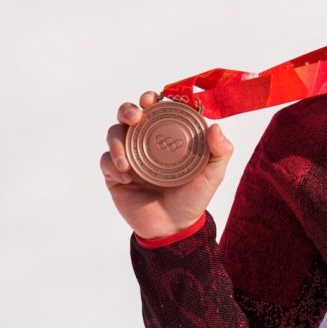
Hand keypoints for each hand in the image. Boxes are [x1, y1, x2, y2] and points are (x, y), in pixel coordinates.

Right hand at [99, 91, 233, 238]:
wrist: (173, 228)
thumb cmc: (193, 199)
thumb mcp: (212, 175)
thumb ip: (221, 152)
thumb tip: (215, 127)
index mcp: (168, 136)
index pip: (157, 109)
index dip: (152, 98)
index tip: (153, 99)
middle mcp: (146, 142)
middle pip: (129, 114)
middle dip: (128, 110)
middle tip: (136, 117)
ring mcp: (130, 157)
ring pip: (114, 133)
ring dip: (117, 141)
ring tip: (127, 163)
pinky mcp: (115, 174)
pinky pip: (106, 161)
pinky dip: (113, 164)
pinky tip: (126, 178)